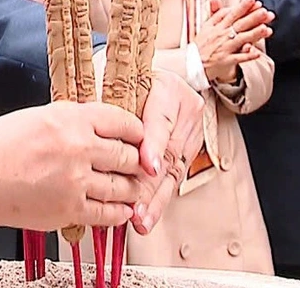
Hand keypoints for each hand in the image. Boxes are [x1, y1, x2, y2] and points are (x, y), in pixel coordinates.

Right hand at [0, 101, 144, 230]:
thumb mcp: (37, 118)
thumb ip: (70, 123)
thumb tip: (96, 131)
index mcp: (70, 118)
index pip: (122, 121)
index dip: (137, 132)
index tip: (141, 139)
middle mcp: (78, 147)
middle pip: (128, 156)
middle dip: (139, 163)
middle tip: (144, 167)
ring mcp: (75, 181)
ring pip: (121, 187)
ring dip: (132, 190)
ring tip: (136, 191)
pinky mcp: (67, 210)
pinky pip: (105, 214)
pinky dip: (118, 213)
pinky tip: (121, 211)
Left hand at [130, 68, 203, 234]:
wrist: (145, 81)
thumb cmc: (126, 81)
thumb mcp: (119, 82)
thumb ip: (116, 107)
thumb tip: (113, 139)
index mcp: (168, 90)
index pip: (162, 118)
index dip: (154, 143)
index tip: (147, 164)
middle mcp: (183, 114)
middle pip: (168, 153)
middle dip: (150, 183)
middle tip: (136, 205)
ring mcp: (186, 137)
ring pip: (170, 172)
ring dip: (154, 199)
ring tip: (140, 218)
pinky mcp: (182, 156)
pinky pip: (169, 181)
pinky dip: (156, 201)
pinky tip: (145, 217)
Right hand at [195, 0, 273, 84]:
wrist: (191, 63)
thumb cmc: (200, 45)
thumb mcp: (206, 26)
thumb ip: (215, 14)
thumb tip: (218, 0)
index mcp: (218, 27)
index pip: (232, 14)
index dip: (243, 6)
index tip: (253, 0)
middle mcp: (222, 36)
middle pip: (239, 24)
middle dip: (253, 17)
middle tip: (264, 11)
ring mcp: (224, 48)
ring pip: (241, 39)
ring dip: (253, 34)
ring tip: (265, 29)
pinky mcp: (225, 61)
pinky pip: (238, 58)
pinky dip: (247, 56)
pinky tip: (256, 53)